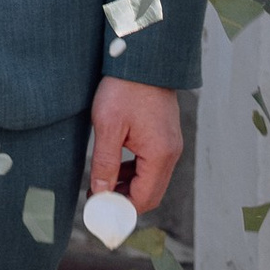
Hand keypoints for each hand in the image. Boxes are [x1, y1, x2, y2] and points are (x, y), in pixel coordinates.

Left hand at [90, 77, 181, 213]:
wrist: (142, 57)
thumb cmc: (124, 88)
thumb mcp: (107, 126)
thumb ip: (105, 163)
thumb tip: (101, 194)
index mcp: (160, 154)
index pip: (144, 199)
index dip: (121, 209)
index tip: (98, 211)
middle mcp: (171, 153)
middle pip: (151, 194)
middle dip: (125, 201)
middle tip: (97, 200)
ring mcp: (171, 144)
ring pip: (152, 180)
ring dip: (128, 187)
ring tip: (101, 184)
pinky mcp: (166, 136)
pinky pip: (152, 165)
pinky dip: (135, 172)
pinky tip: (115, 166)